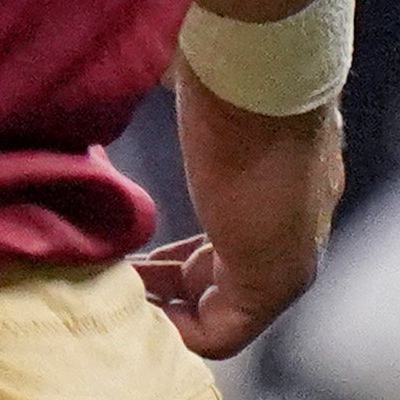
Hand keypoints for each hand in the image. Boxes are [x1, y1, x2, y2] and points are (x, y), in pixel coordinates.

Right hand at [142, 76, 343, 359]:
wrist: (267, 71)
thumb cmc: (231, 67)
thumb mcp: (203, 95)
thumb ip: (181, 103)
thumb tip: (145, 75)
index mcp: (278, 194)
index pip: (224, 250)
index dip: (168, 264)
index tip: (119, 256)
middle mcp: (292, 233)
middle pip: (220, 286)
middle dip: (162, 291)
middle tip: (108, 280)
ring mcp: (287, 260)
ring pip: (222, 311)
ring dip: (168, 312)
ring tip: (114, 296)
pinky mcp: (271, 277)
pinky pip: (223, 332)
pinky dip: (178, 331)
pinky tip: (134, 311)